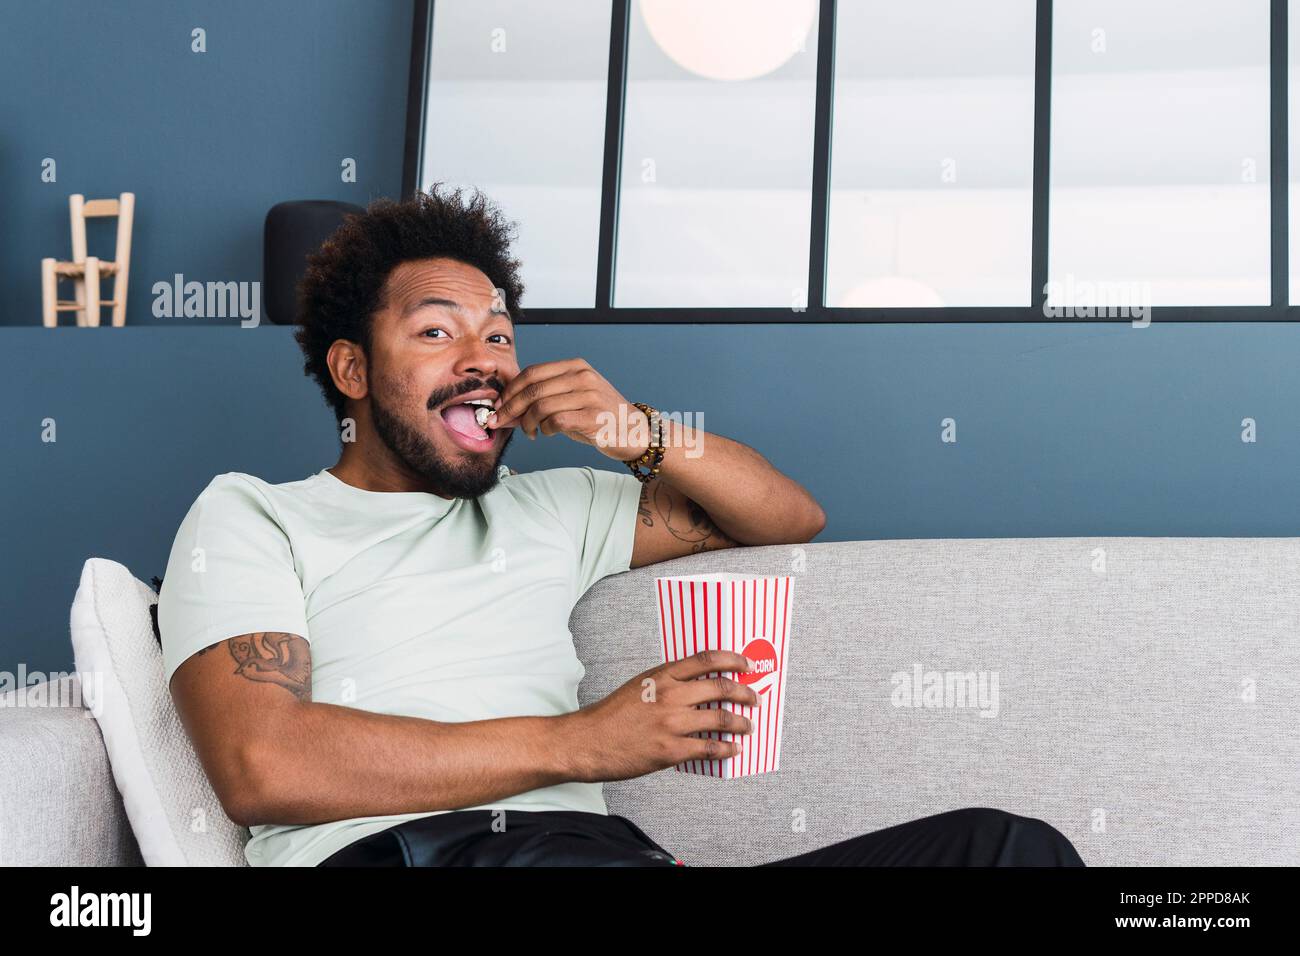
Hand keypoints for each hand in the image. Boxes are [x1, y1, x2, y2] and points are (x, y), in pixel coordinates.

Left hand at [486, 358, 652, 460]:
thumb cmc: (598, 416)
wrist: (634, 431)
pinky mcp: (593, 417)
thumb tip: (507, 408)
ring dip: (526, 423)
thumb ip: (545, 396)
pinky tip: (546, 433)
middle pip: (532, 389)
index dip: (510, 390)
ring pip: (541, 406)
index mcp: (575, 366)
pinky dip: (544, 429)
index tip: (498, 405)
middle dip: (510, 408)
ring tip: (530, 432)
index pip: (532, 372)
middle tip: (500, 421)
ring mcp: (589, 395)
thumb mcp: (573, 396)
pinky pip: (556, 421)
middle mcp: (582, 377)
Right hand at [561, 650, 760, 782]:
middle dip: (745, 693)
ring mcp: (672, 723)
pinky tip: (732, 749)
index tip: (747, 664)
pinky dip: (726, 749)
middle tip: (754, 698)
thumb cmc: (611, 715)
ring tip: (748, 726)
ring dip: (741, 723)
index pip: (707, 660)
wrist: (588, 741)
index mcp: (662, 676)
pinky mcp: (671, 750)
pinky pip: (709, 748)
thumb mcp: (639, 686)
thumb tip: (697, 684)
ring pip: (721, 719)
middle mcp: (671, 696)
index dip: (732, 660)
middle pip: (721, 688)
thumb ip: (667, 682)